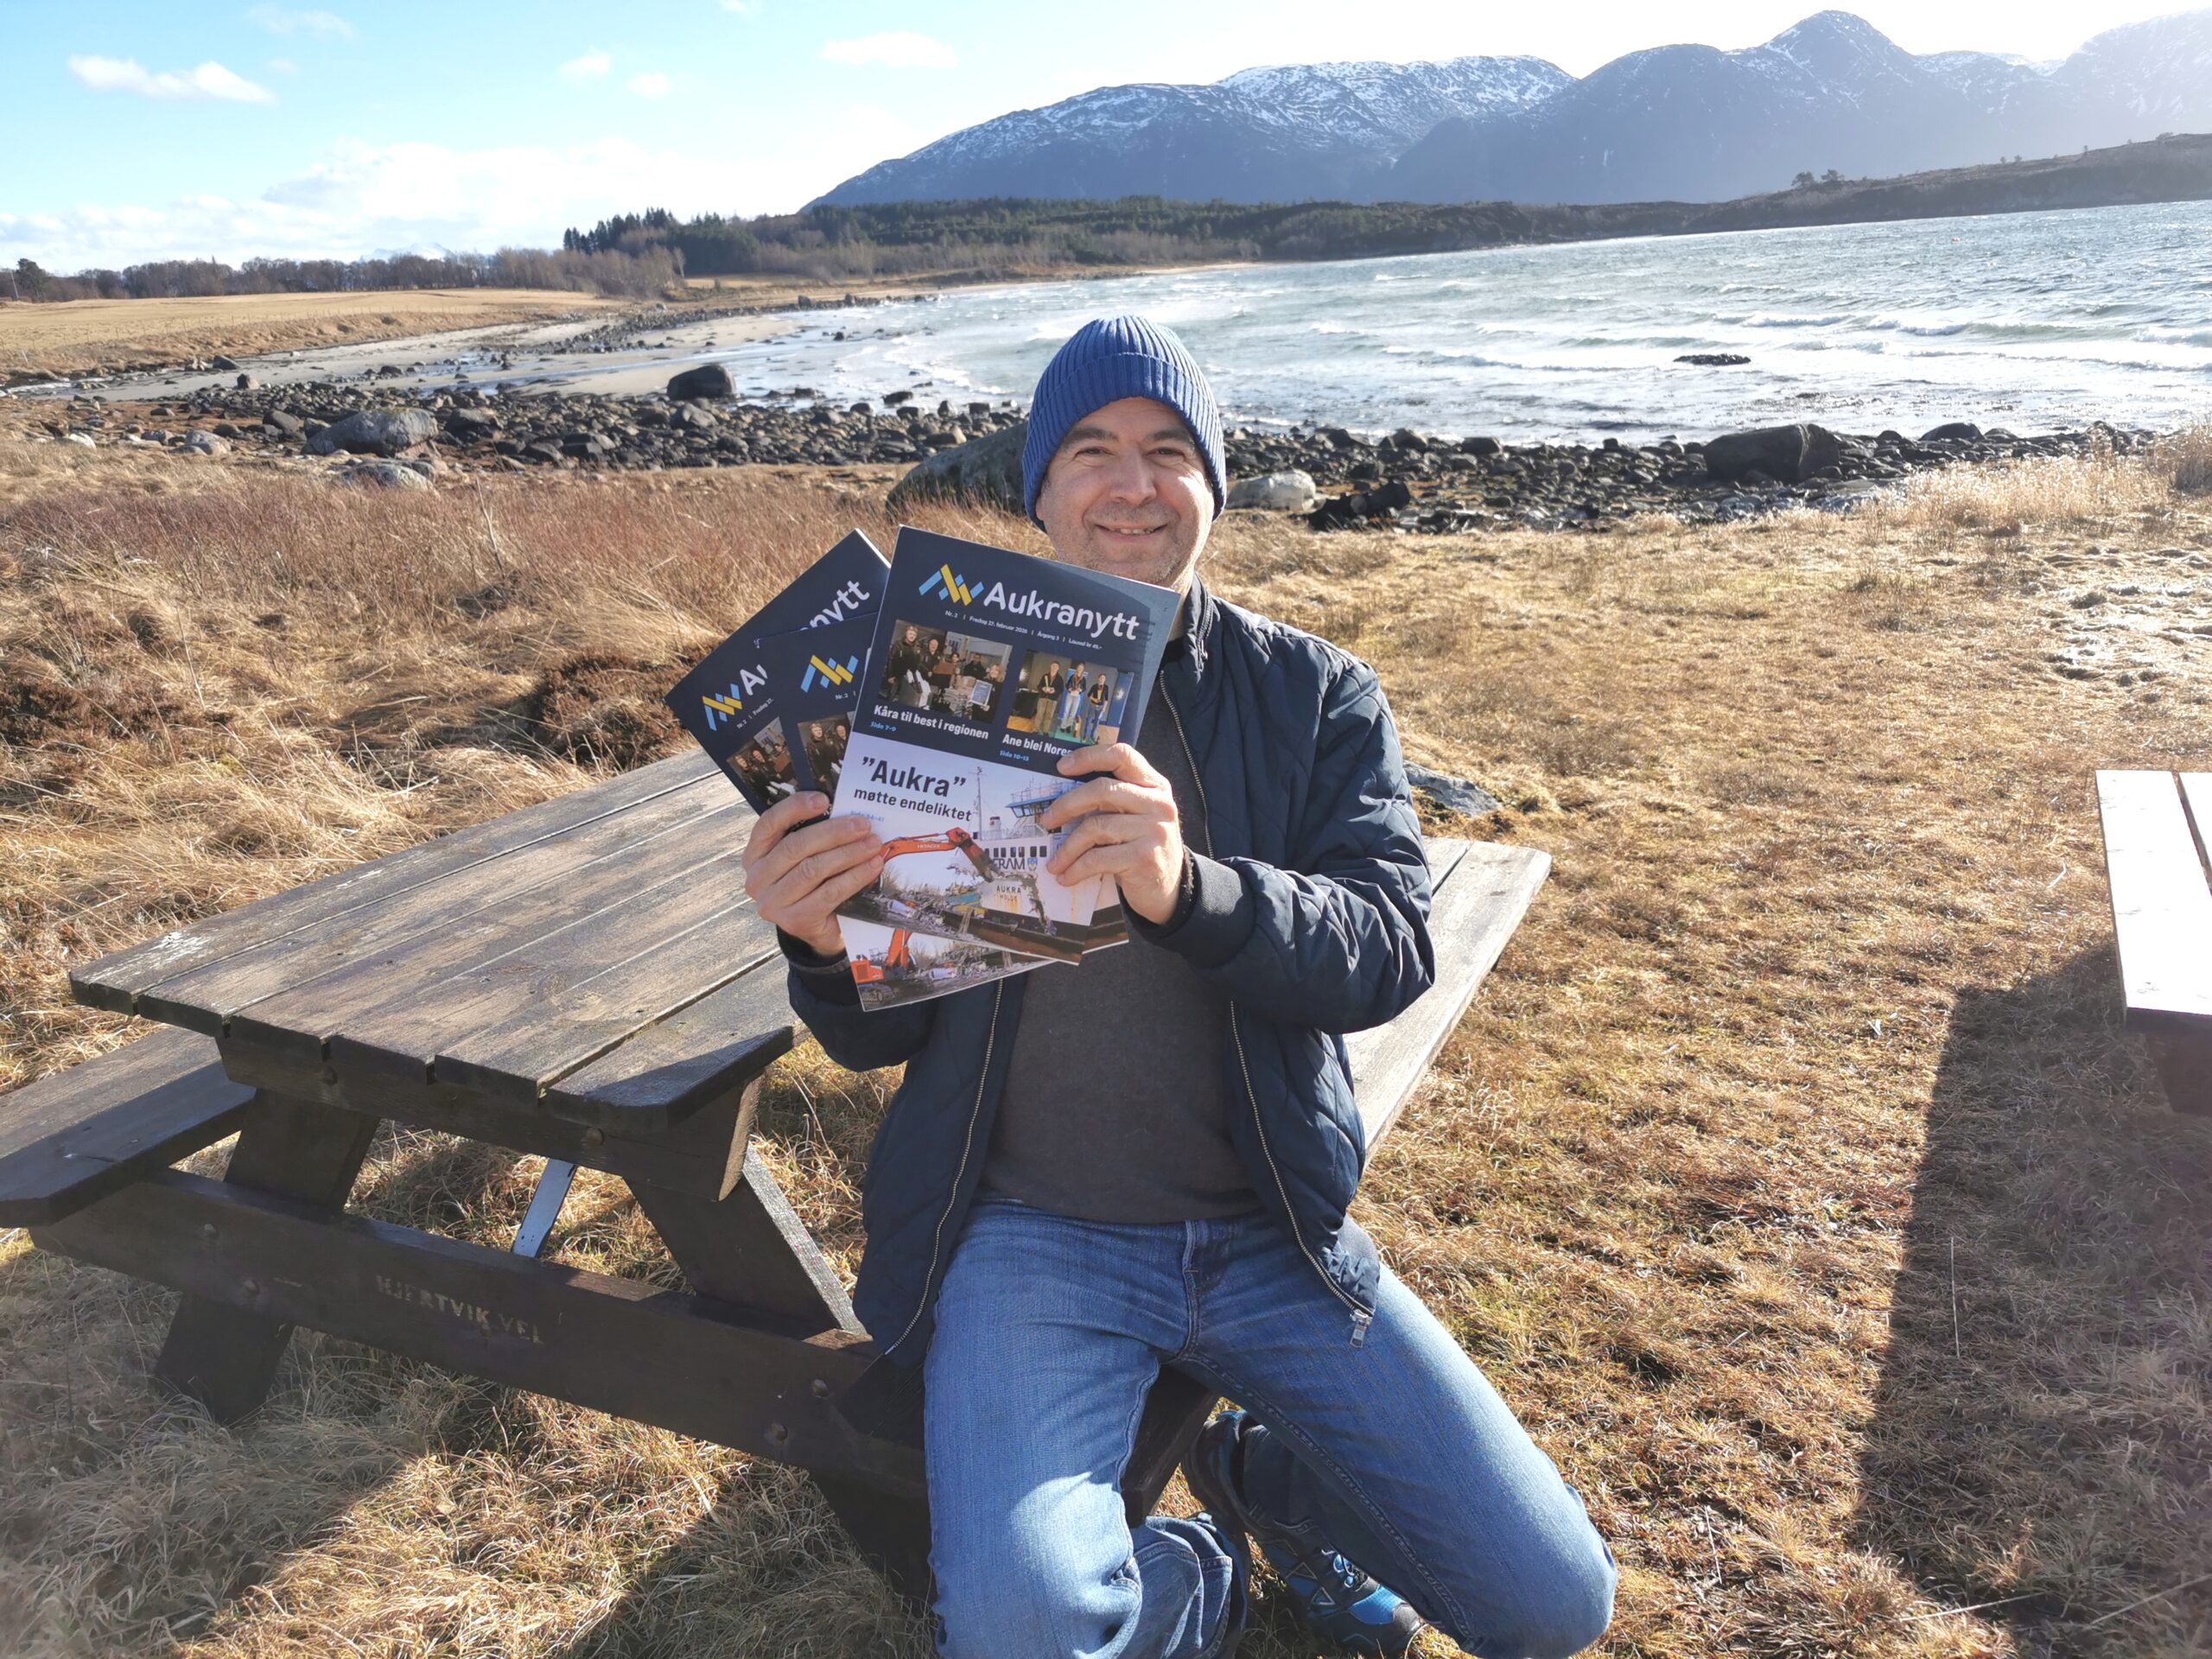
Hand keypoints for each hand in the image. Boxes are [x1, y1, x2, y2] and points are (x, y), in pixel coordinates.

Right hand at [742, 792, 882, 956]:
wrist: (821, 930)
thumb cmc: (814, 885)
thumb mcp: (806, 857)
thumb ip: (814, 836)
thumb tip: (846, 811)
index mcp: (755, 856)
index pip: (769, 824)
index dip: (795, 808)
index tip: (823, 800)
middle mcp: (757, 879)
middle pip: (796, 846)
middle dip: (834, 832)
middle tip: (863, 825)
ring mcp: (773, 903)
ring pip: (813, 869)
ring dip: (848, 853)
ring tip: (873, 844)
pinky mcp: (795, 921)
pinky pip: (829, 893)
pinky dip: (854, 877)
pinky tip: (872, 866)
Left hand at [1041, 743, 1184, 924]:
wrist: (1168, 887)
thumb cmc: (1141, 846)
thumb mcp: (1137, 816)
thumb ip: (1113, 800)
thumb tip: (1061, 796)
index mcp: (1154, 785)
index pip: (1122, 755)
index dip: (1089, 757)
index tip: (1062, 767)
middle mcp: (1158, 804)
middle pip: (1103, 790)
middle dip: (1067, 804)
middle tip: (1047, 820)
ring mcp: (1154, 831)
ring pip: (1096, 827)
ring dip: (1067, 848)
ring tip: (1054, 862)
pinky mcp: (1145, 858)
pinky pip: (1098, 858)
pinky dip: (1076, 869)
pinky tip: (1066, 876)